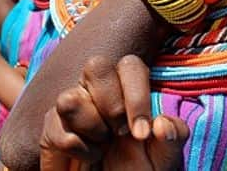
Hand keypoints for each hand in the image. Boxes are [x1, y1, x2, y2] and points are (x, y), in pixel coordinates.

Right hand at [38, 55, 188, 170]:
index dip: (135, 95)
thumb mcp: (162, 160)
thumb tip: (162, 124)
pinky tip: (87, 157)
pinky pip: (53, 125)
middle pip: (96, 66)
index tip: (140, 133)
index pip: (130, 65)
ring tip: (102, 147)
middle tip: (118, 134)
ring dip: (91, 128)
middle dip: (111, 105)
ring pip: (70, 97)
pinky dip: (76, 148)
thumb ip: (173, 139)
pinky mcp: (52, 127)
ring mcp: (75, 105)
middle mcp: (100, 91)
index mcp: (129, 91)